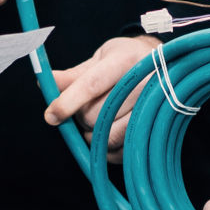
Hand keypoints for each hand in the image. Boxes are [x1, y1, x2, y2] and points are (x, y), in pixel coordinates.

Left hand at [45, 34, 160, 156]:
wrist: (165, 65)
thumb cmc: (126, 61)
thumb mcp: (100, 59)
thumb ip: (73, 75)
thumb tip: (44, 81)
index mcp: (126, 59)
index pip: (92, 84)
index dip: (68, 102)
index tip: (51, 116)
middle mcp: (145, 81)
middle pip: (98, 114)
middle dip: (82, 118)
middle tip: (86, 109)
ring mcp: (156, 107)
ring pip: (110, 135)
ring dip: (95, 135)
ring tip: (96, 122)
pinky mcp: (159, 127)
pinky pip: (125, 150)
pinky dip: (108, 150)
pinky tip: (106, 137)